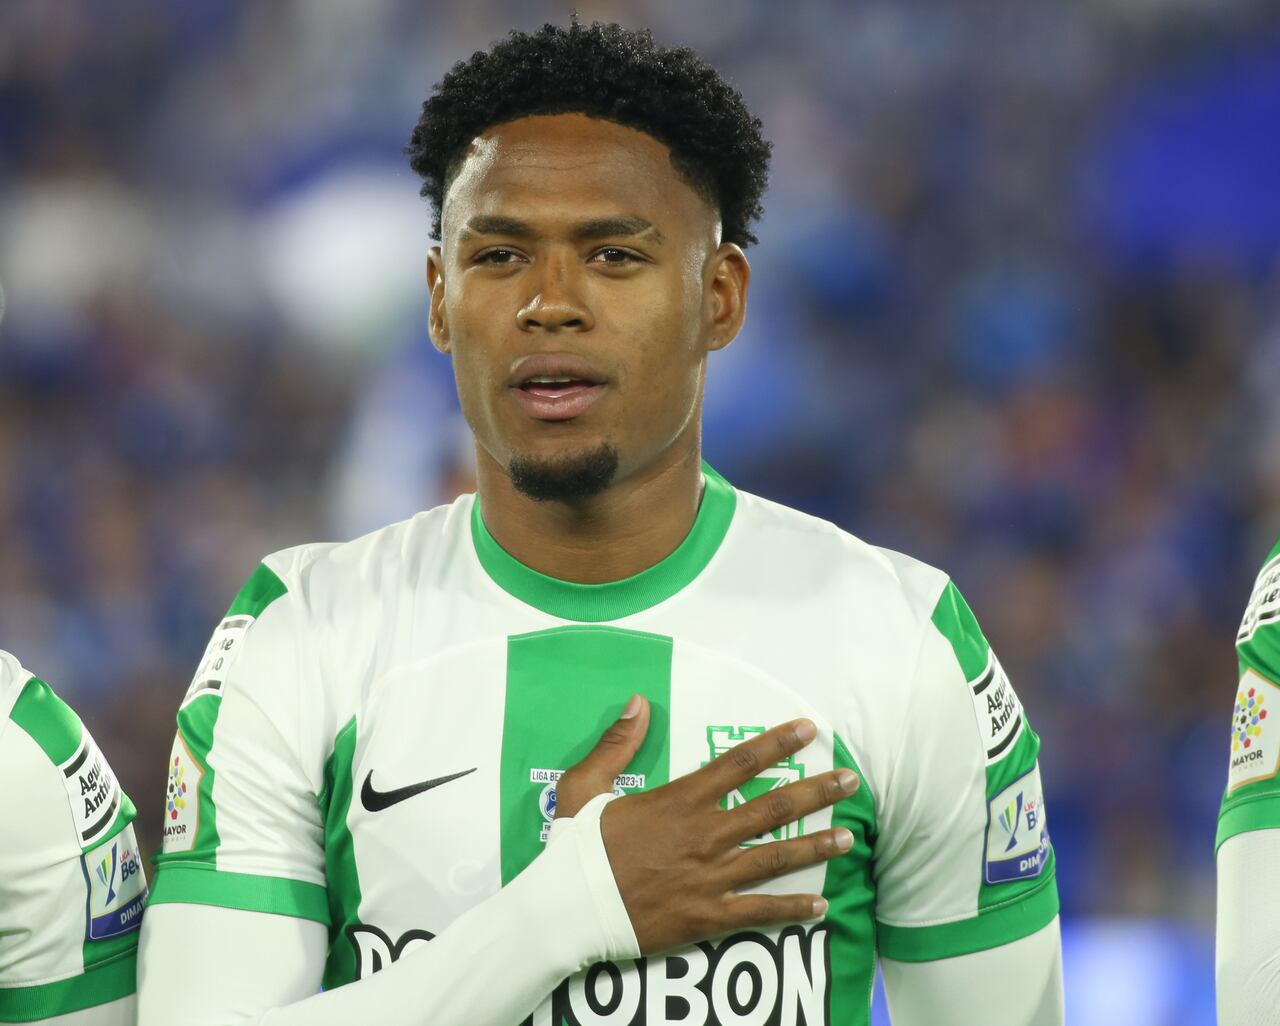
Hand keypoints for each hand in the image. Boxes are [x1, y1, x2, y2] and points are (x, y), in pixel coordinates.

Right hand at [554, 694, 858, 953]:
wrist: (568, 906)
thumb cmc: (577, 846)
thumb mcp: (586, 784)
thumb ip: (618, 743)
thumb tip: (639, 701)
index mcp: (680, 799)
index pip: (740, 763)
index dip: (777, 743)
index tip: (808, 728)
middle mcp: (704, 833)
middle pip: (773, 806)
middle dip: (816, 791)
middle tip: (851, 780)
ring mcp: (710, 876)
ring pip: (775, 856)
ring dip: (815, 846)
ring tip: (848, 838)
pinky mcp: (707, 915)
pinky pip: (759, 911)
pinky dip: (792, 908)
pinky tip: (820, 905)